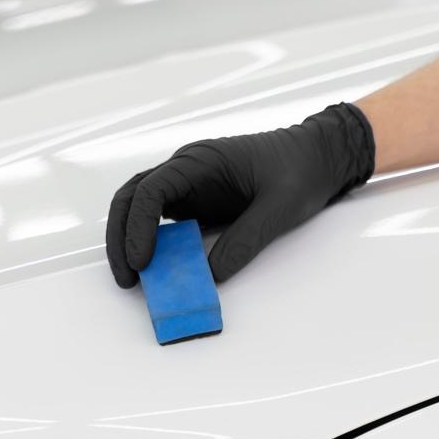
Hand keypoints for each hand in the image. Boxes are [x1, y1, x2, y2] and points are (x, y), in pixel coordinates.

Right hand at [106, 103, 374, 287]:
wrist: (318, 158)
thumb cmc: (301, 171)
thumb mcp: (280, 208)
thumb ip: (245, 241)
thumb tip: (210, 276)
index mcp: (201, 161)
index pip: (151, 189)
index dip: (139, 226)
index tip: (143, 262)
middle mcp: (186, 170)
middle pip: (132, 197)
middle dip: (121, 237)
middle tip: (127, 279)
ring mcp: (188, 187)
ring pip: (139, 209)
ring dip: (129, 241)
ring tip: (134, 280)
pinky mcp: (196, 204)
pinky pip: (162, 224)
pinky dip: (153, 246)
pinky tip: (157, 272)